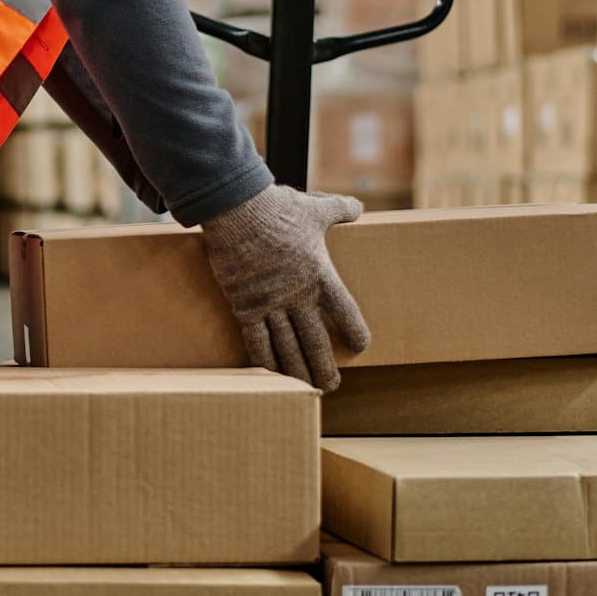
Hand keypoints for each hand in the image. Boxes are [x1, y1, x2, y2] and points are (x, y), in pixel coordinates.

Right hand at [199, 185, 370, 390]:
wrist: (236, 210)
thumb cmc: (277, 208)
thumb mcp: (316, 208)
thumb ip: (339, 210)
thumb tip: (358, 207)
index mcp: (321, 275)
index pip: (346, 312)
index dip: (355, 332)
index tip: (360, 346)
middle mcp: (298, 296)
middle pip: (316, 340)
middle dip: (324, 366)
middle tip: (331, 385)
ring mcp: (270, 303)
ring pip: (287, 346)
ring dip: (298, 370)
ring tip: (307, 387)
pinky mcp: (245, 305)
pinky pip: (257, 339)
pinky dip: (265, 359)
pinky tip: (272, 373)